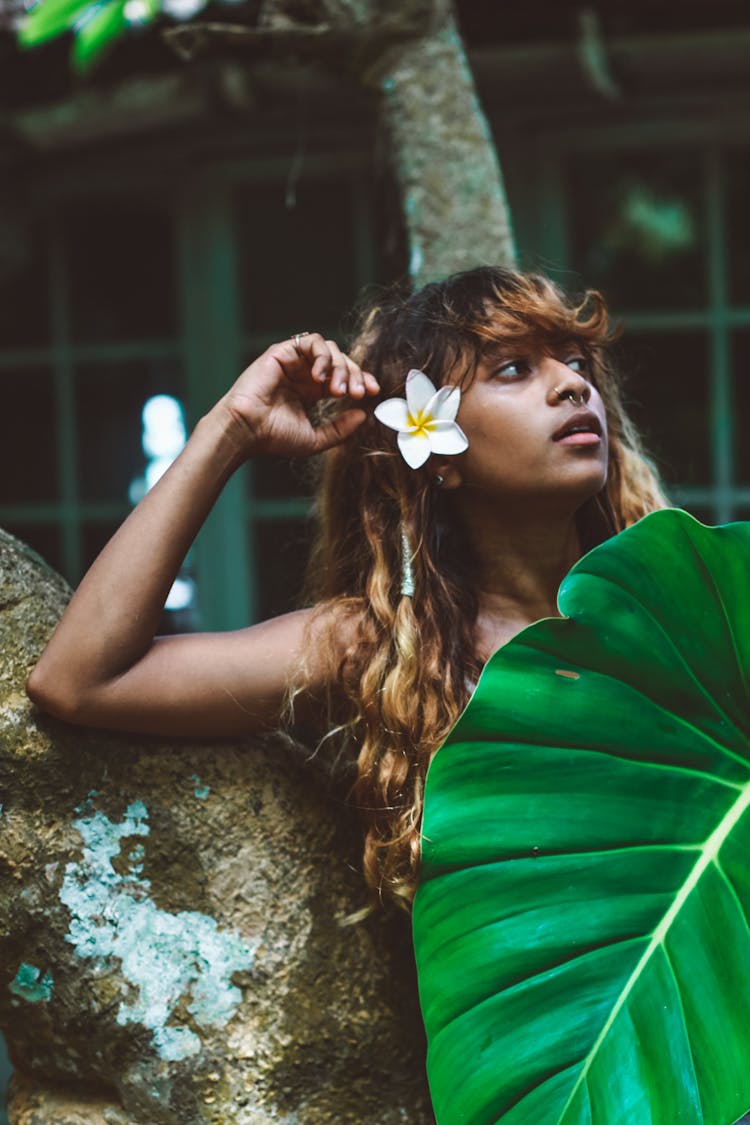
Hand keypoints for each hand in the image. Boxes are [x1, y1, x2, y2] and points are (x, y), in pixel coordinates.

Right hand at [213, 333, 379, 459]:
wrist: (247, 430)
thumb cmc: (273, 437)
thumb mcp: (316, 439)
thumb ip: (340, 428)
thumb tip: (364, 415)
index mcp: (311, 391)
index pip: (343, 377)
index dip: (361, 380)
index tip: (372, 392)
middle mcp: (304, 373)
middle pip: (341, 361)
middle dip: (354, 374)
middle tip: (357, 393)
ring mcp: (294, 361)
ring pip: (329, 349)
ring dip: (339, 367)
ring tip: (337, 391)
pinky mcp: (283, 352)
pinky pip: (311, 342)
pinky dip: (322, 356)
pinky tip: (320, 377)